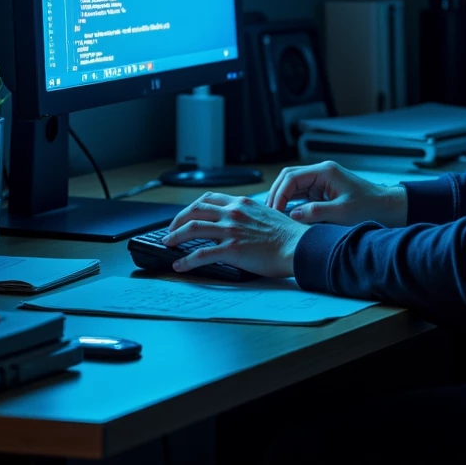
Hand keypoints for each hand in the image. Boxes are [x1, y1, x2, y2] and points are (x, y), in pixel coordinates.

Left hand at [164, 193, 305, 278]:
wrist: (299, 246)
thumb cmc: (288, 235)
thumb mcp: (266, 214)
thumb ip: (248, 215)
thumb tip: (239, 223)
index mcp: (242, 203)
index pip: (208, 198)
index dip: (192, 207)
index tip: (185, 215)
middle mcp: (233, 212)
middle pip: (195, 210)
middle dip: (177, 220)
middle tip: (171, 230)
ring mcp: (231, 230)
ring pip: (192, 228)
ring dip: (175, 236)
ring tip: (167, 244)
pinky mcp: (232, 249)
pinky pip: (201, 254)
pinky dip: (186, 260)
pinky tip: (179, 265)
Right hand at [266, 161, 407, 228]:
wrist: (388, 208)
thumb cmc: (370, 207)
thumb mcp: (342, 213)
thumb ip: (316, 212)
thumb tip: (292, 214)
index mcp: (325, 172)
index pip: (292, 177)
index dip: (279, 194)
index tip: (274, 211)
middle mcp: (321, 173)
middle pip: (289, 177)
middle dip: (276, 194)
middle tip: (269, 213)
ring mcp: (322, 181)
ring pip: (293, 185)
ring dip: (282, 198)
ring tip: (275, 216)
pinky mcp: (323, 191)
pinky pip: (301, 194)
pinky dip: (292, 203)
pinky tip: (287, 215)